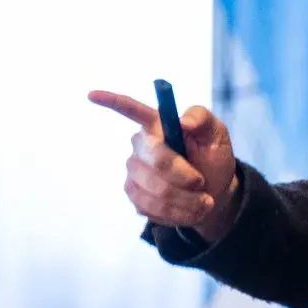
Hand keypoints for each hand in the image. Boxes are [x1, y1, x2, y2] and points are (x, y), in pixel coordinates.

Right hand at [88, 90, 239, 241]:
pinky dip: (177, 213)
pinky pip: (151, 208)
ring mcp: (134, 172)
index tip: (91, 94)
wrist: (215, 192)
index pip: (130, 109)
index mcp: (157, 124)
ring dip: (185, 201)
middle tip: (202, 184)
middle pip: (155, 162)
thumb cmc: (212, 157)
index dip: (110, 101)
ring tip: (204, 201)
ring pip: (155, 191)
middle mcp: (140, 146)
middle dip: (184, 178)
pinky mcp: (135, 196)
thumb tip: (183, 122)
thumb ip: (203, 120)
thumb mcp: (217, 135)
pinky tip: (190, 209)